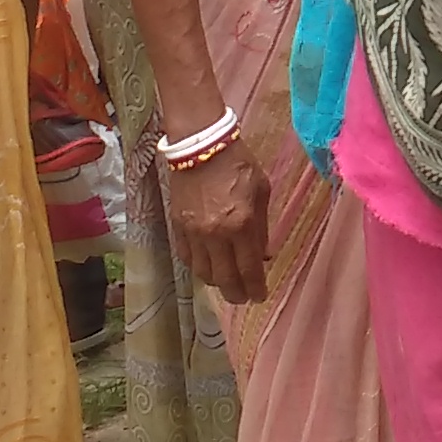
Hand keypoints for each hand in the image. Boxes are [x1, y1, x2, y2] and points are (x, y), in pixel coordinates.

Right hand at [166, 142, 271, 304]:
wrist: (201, 144)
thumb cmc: (238, 164)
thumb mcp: (261, 191)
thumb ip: (261, 227)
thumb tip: (263, 256)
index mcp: (241, 224)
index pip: (248, 269)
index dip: (255, 288)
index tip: (259, 296)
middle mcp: (216, 234)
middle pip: (224, 279)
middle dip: (236, 294)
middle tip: (243, 297)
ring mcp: (194, 232)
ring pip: (203, 273)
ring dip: (217, 282)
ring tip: (227, 281)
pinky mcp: (178, 227)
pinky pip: (187, 258)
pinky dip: (199, 266)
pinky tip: (208, 265)